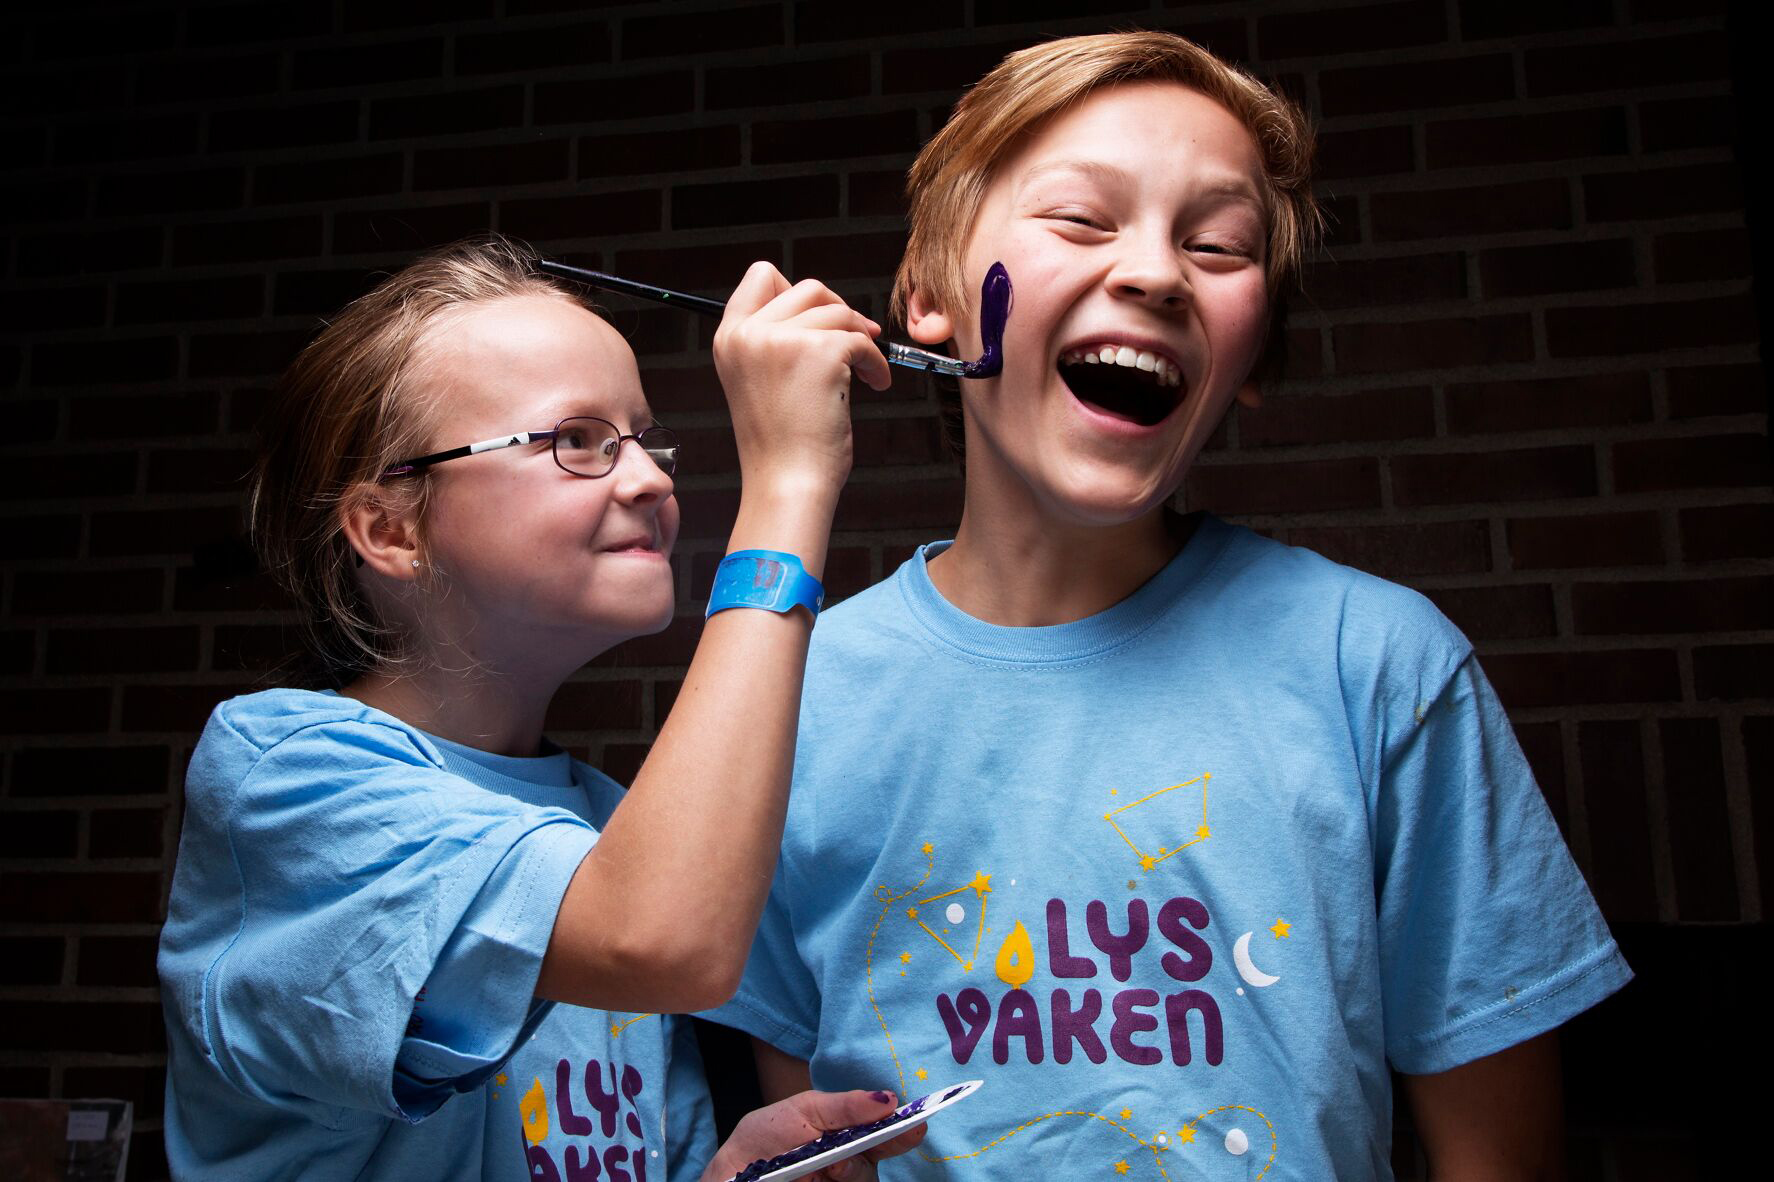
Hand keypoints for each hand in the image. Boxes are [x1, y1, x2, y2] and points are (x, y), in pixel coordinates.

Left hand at [700, 1089, 926, 1181]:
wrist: (732, 1172)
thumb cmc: (767, 1135)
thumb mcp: (804, 1110)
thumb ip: (845, 1107)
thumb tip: (889, 1099)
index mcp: (847, 1137)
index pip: (883, 1136)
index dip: (902, 1132)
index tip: (916, 1125)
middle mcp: (847, 1165)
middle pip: (874, 1165)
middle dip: (869, 1156)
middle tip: (843, 1157)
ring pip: (862, 1181)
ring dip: (847, 1174)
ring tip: (825, 1168)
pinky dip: (841, 1180)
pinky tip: (818, 1179)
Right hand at [713, 262, 891, 501]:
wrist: (787, 484)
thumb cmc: (781, 445)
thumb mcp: (758, 381)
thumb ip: (774, 341)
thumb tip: (825, 307)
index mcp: (729, 339)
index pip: (761, 276)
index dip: (796, 291)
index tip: (818, 320)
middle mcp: (748, 333)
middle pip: (808, 288)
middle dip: (839, 311)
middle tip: (858, 339)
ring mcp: (782, 340)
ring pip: (839, 312)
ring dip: (862, 340)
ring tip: (868, 374)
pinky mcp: (820, 351)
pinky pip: (862, 340)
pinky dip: (877, 362)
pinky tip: (876, 384)